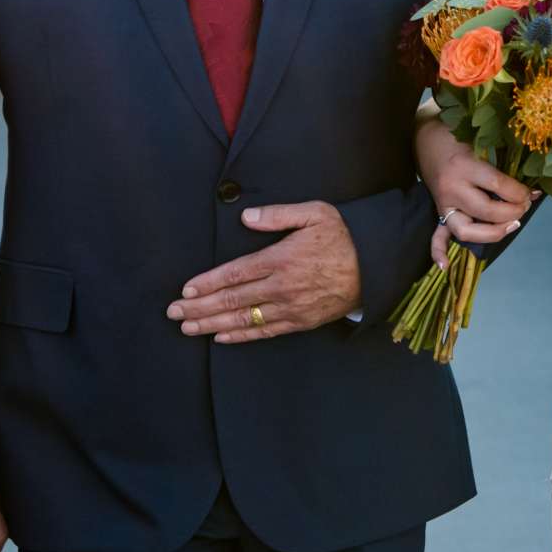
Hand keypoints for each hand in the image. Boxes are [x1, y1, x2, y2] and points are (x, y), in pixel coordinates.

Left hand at [167, 200, 360, 340]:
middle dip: (199, 307)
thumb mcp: (314, 213)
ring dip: (212, 324)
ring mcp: (291, 307)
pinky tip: (221, 337)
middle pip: (232, 299)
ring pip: (244, 319)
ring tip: (188, 328)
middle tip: (174, 312)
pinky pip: (265, 332)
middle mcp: (281, 286)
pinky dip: (241, 336)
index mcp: (281, 258)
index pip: (234, 273)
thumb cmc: (345, 235)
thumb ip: (278, 215)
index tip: (186, 290)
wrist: (376, 266)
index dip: (207, 283)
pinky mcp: (301, 322)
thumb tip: (246, 217)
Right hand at [417, 121, 533, 267]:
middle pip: (487, 210)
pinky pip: (436, 236)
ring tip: (512, 226)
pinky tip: (445, 267)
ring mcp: (443, 202)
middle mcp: (453, 187)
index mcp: (465, 165)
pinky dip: (439, 252)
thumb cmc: (456, 134)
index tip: (531, 192)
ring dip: (492, 233)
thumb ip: (503, 162)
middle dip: (512, 211)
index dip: (520, 192)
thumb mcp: (481, 140)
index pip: (499, 185)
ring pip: (466, 229)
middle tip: (525, 207)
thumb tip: (531, 186)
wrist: (423, 137)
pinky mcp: (437, 211)